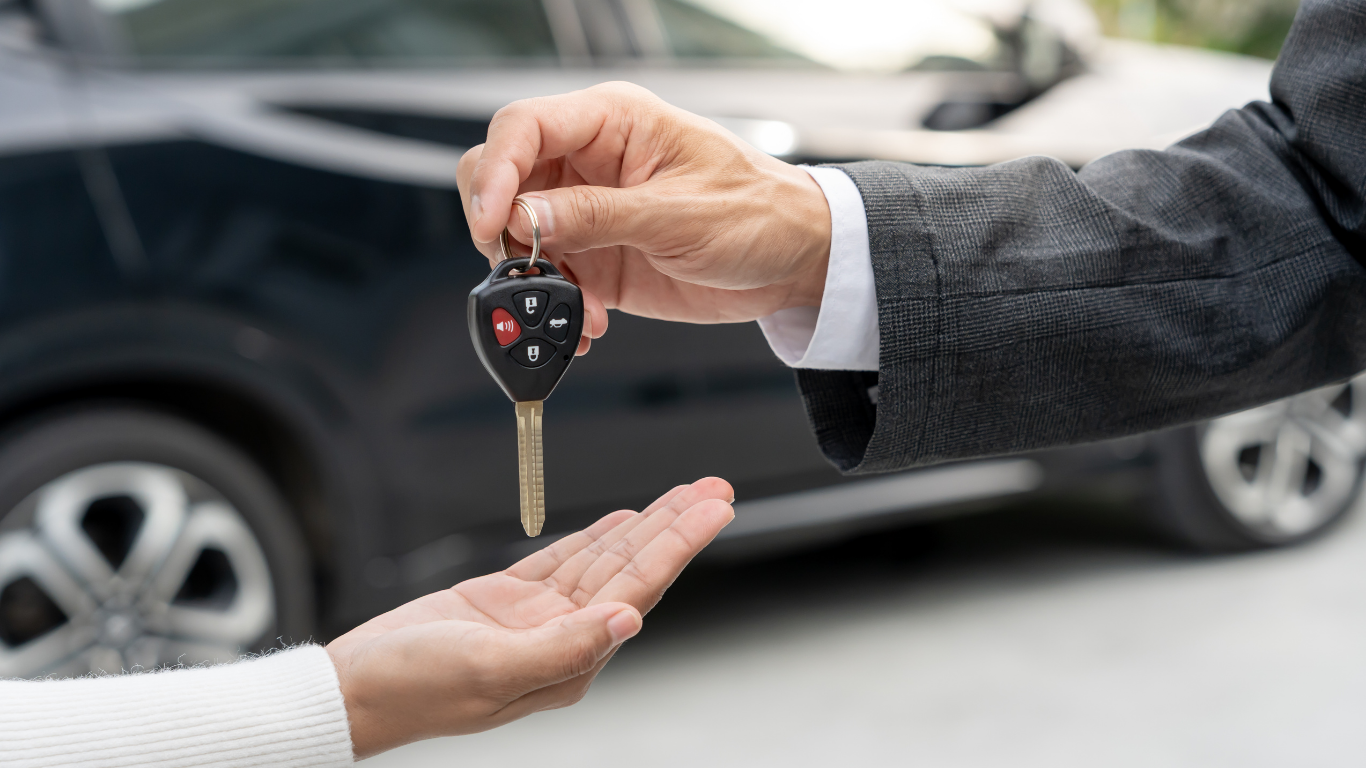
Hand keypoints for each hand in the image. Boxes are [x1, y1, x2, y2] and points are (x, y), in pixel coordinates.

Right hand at [325, 478, 734, 758]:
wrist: (354, 686)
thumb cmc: (413, 689)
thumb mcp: (492, 669)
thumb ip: (566, 646)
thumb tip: (629, 619)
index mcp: (569, 661)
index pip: (639, 590)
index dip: (680, 545)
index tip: (715, 510)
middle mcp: (563, 638)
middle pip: (633, 568)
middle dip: (676, 525)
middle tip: (716, 488)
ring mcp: (536, 617)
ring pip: (604, 558)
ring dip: (645, 524)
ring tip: (685, 494)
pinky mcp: (506, 599)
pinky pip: (563, 558)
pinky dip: (595, 536)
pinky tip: (623, 520)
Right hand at [456, 82, 831, 353]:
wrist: (795, 262)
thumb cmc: (760, 213)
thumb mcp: (678, 214)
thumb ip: (597, 215)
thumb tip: (523, 215)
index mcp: (612, 123)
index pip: (523, 128)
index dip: (496, 172)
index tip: (493, 223)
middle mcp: (590, 163)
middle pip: (501, 178)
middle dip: (500, 228)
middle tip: (522, 268)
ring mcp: (588, 212)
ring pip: (515, 236)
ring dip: (531, 280)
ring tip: (575, 311)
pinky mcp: (595, 258)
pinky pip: (549, 279)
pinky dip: (555, 309)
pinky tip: (586, 326)